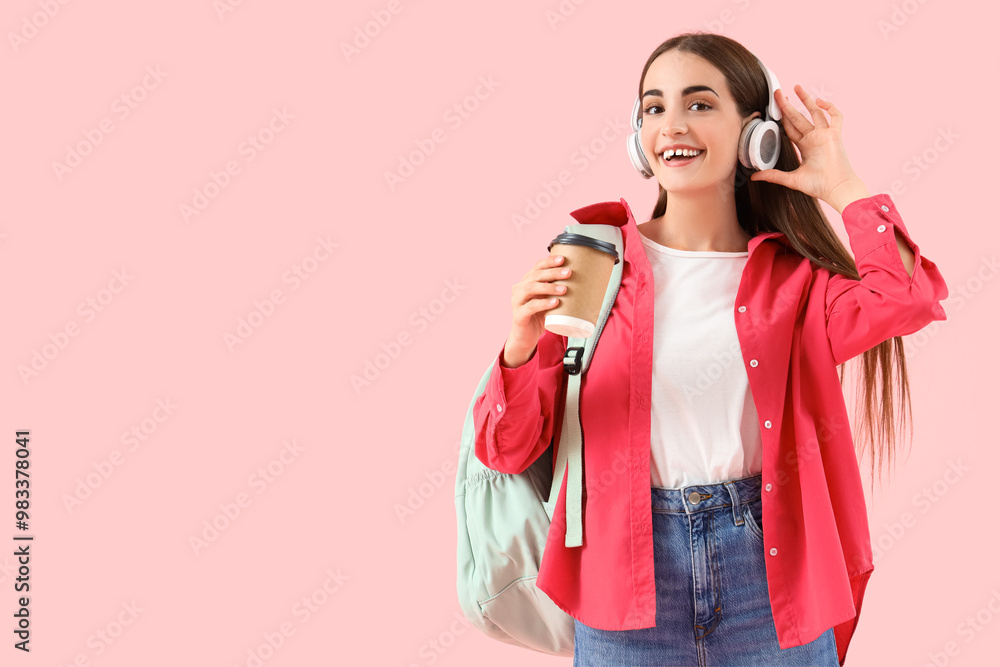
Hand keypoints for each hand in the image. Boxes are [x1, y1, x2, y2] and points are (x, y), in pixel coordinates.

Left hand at [749, 84, 860, 207]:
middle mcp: (814, 138)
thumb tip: (753, 176)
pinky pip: (835, 116)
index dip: (783, 118)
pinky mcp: (835, 135)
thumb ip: (773, 175)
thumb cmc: (818, 185)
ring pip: (815, 112)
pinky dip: (830, 107)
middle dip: (789, 106)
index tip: (774, 108)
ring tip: (796, 87)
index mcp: (805, 147)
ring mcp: (825, 135)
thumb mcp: (791, 179)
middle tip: (778, 94)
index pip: (791, 128)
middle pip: (799, 117)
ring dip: (806, 99)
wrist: (837, 188)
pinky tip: (819, 101)